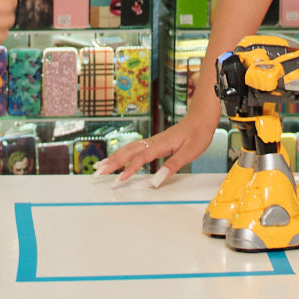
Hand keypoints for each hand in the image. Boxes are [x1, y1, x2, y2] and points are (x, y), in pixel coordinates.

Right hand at [99, 109, 217, 182]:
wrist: (202, 117)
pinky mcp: (155, 142)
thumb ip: (172, 165)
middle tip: (97, 173)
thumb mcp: (190, 152)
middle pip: (128, 152)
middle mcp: (153, 142)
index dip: (128, 170)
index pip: (140, 159)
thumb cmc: (198, 133)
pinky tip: (118, 158)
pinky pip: (134, 148)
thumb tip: (157, 179)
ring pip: (128, 149)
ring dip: (114, 157)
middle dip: (111, 163)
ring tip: (100, 166)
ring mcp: (153, 141)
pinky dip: (122, 153)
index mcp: (160, 145)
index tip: (118, 181)